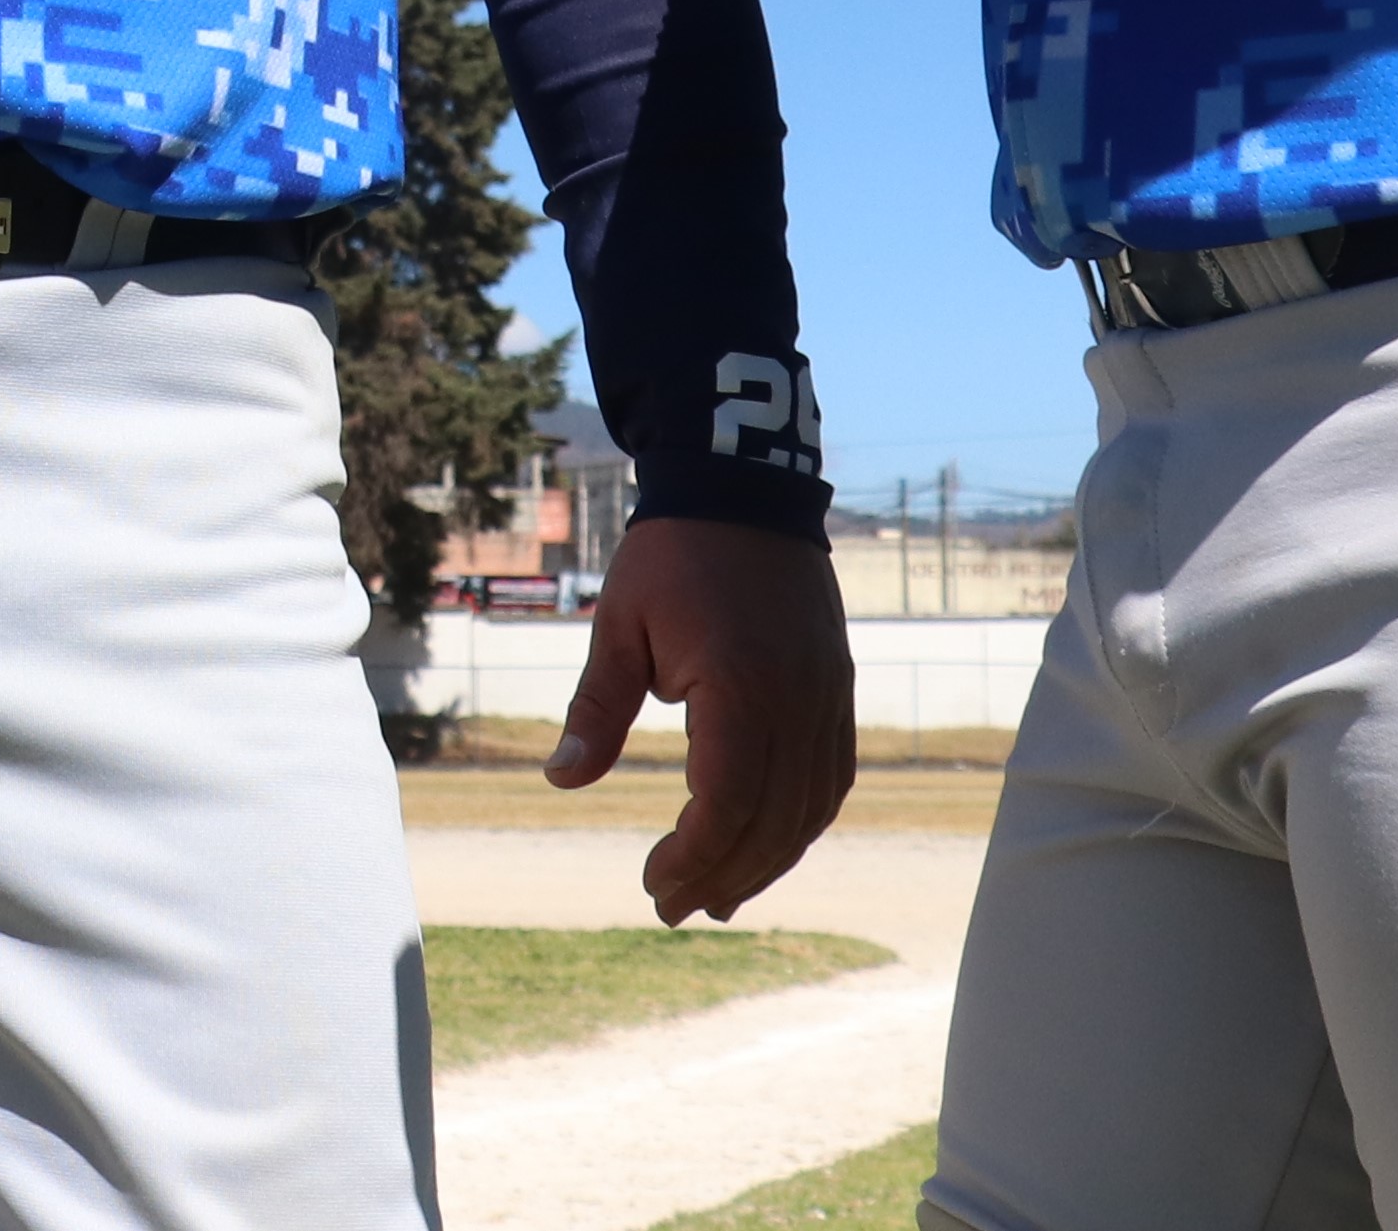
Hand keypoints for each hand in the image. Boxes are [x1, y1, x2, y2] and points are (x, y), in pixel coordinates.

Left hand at [545, 516, 855, 924]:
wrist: (743, 490)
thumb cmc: (670, 556)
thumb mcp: (619, 627)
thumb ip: (595, 709)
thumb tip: (560, 781)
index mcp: (740, 687)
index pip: (725, 804)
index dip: (692, 857)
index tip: (651, 882)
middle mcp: (796, 701)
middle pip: (771, 821)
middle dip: (723, 875)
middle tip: (673, 908)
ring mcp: (826, 697)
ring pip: (809, 809)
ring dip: (765, 862)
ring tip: (718, 898)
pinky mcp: (837, 690)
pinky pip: (832, 778)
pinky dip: (802, 823)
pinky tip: (769, 845)